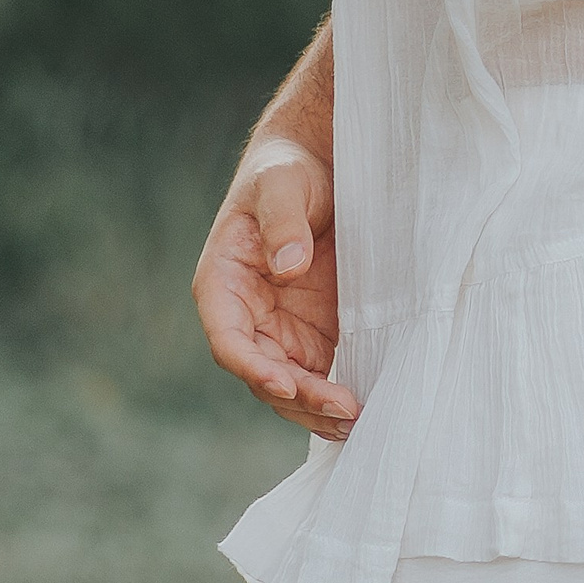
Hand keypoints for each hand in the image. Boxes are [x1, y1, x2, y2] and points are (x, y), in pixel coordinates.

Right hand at [191, 137, 359, 440]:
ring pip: (291, 380)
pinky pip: (318, 370)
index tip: (284, 383)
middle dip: (299, 396)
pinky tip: (361, 407)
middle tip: (342, 410)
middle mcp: (247, 315)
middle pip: (264, 371)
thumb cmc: (288, 171)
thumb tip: (288, 267)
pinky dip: (334, 391)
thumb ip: (283, 223)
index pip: (229, 339)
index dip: (253, 367)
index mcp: (222, 284)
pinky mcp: (314, 327)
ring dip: (317, 406)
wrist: (318, 162)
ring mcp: (280, 326)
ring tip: (354, 421)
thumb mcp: (283, 186)